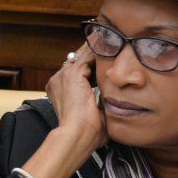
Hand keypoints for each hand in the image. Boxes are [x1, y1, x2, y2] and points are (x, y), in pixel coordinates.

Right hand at [34, 44, 107, 177]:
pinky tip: (115, 46)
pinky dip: (101, 50)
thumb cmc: (86, 134)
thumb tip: (118, 106)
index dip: (94, 67)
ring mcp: (63, 75)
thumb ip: (102, 106)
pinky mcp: (72, 73)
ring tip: (117, 42)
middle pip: (79, 59)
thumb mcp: (95, 116)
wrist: (77, 135)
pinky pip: (88, 54)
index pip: (78, 72)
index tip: (110, 66)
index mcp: (60, 90)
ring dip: (100, 49)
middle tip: (116, 48)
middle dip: (97, 55)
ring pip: (83, 54)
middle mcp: (58, 80)